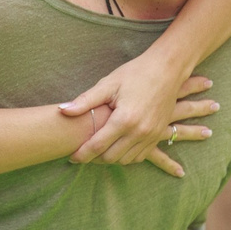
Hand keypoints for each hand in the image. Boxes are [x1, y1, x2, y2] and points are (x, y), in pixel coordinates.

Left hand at [60, 58, 219, 177]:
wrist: (167, 69)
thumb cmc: (136, 73)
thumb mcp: (108, 84)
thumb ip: (85, 101)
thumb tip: (63, 111)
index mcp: (124, 120)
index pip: (97, 146)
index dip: (82, 154)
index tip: (71, 157)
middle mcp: (139, 131)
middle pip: (110, 158)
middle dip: (94, 159)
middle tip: (83, 153)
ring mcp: (151, 135)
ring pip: (125, 160)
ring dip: (110, 158)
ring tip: (98, 151)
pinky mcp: (159, 134)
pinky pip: (140, 156)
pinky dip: (126, 156)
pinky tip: (116, 148)